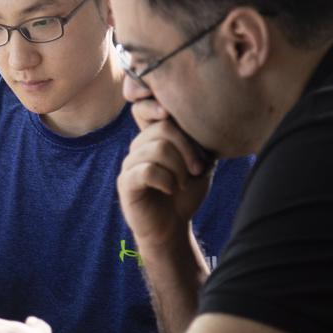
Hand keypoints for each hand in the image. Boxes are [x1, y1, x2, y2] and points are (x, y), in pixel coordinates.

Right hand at [118, 101, 213, 246]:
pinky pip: (147, 171)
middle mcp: (138, 146)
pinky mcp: (125, 183)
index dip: (154, 105)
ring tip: (183, 183)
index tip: (169, 114)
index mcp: (153, 138)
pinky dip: (166, 180)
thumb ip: (199, 143)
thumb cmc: (185, 195)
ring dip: (179, 169)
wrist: (172, 227)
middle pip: (163, 128)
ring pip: (158, 149)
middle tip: (197, 170)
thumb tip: (207, 120)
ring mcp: (129, 164)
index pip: (146, 108)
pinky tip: (170, 190)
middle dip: (188, 149)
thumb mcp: (199, 165)